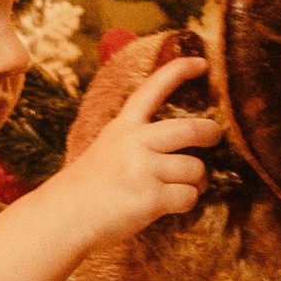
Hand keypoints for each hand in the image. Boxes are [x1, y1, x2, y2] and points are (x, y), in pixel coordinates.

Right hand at [43, 46, 218, 242]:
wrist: (65, 216)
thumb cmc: (87, 187)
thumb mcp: (107, 147)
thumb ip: (136, 139)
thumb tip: (178, 142)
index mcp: (123, 127)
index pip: (153, 88)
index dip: (179, 72)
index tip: (201, 63)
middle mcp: (135, 142)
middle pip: (189, 129)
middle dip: (210, 132)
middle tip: (215, 136)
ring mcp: (144, 169)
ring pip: (194, 168)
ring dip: (198, 180)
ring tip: (189, 187)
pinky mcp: (151, 197)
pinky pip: (188, 196)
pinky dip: (187, 202)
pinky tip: (173, 205)